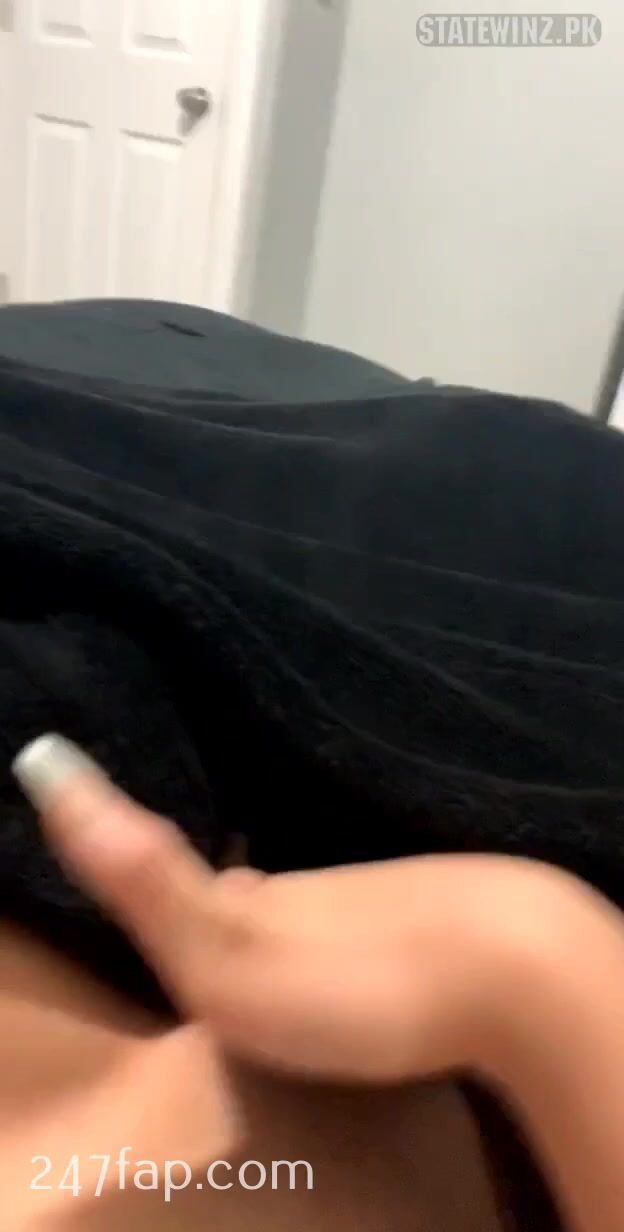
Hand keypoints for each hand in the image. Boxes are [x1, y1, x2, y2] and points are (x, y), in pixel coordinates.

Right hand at [12, 733, 577, 1082]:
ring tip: (290, 964)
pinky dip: (360, 946)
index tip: (150, 904)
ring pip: (322, 916)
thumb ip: (139, 872)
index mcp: (254, 895)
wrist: (513, 974)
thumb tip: (41, 757)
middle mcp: (314, 886)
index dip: (167, 896)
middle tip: (219, 947)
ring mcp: (383, 902)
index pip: (192, 889)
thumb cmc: (350, 973)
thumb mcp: (221, 945)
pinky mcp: (440, 929)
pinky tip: (370, 964)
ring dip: (301, 934)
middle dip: (236, 916)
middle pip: (258, 899)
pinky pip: (378, 934)